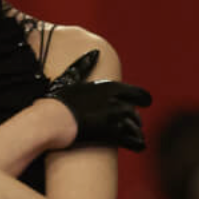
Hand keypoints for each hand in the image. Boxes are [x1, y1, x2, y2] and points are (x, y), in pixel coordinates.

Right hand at [36, 48, 151, 151]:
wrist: (52, 120)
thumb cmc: (58, 100)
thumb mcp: (71, 78)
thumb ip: (84, 66)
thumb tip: (94, 52)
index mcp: (110, 87)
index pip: (138, 93)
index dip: (143, 99)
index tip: (146, 102)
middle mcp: (117, 101)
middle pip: (134, 113)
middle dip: (134, 120)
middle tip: (134, 125)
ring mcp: (116, 118)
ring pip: (135, 128)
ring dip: (135, 133)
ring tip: (135, 137)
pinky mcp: (113, 134)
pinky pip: (134, 141)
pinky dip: (138, 144)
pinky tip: (140, 146)